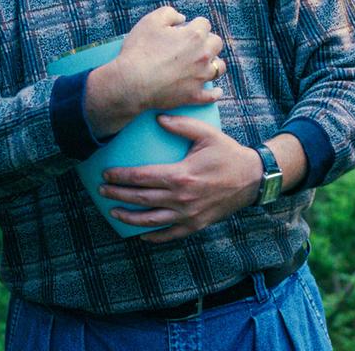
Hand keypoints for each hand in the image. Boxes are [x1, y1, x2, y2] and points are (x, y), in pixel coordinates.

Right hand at [86, 6, 225, 136]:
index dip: (192, 24)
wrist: (131, 83)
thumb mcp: (150, 21)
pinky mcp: (194, 95)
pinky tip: (214, 90)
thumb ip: (169, 13)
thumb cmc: (139, 50)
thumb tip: (182, 18)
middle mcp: (203, 55)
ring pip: (219, 67)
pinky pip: (213, 95)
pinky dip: (215, 92)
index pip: (204, 23)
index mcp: (194, 36)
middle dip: (207, 40)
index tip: (183, 29)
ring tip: (202, 63)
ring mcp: (200, 77)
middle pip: (216, 43)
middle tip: (192, 44)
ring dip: (213, 62)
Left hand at [98, 114, 260, 242]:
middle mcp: (182, 198)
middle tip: (102, 191)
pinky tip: (140, 233)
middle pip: (141, 199)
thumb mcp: (207, 134)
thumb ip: (181, 124)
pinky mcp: (196, 225)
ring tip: (113, 212)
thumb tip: (157, 118)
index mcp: (181, 175)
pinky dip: (153, 236)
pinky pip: (170, 234)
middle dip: (118, 195)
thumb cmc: (228, 154)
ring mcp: (188, 215)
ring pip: (151, 220)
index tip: (106, 174)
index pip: (142, 177)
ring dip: (129, 217)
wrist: (253, 179)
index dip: (121, 176)